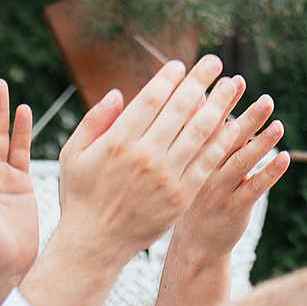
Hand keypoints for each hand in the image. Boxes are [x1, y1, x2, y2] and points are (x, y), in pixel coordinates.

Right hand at [49, 56, 245, 266]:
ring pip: (198, 133)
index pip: (151, 99)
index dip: (169, 78)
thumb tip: (118, 92)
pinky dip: (221, 142)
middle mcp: (144, 155)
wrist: (95, 244)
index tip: (181, 64)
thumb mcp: (73, 154)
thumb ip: (94, 121)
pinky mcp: (181, 197)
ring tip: (232, 86)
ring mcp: (165, 177)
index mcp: (118, 141)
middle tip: (215, 62)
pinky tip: (233, 126)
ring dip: (218, 106)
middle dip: (200, 82)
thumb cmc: (81, 195)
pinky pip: (206, 163)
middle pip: (179, 109)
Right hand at [171, 96, 287, 265]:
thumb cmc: (193, 193)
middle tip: (266, 99)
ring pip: (241, 162)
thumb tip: (201, 92)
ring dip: (262, 143)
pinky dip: (269, 172)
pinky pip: (254, 187)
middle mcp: (203, 171)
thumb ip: (194, 129)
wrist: (193, 243)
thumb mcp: (186, 162)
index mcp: (191, 156)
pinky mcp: (235, 208)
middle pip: (227, 140)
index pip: (207, 125)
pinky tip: (284, 157)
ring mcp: (219, 190)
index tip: (235, 80)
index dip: (222, 103)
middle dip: (248, 118)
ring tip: (279, 125)